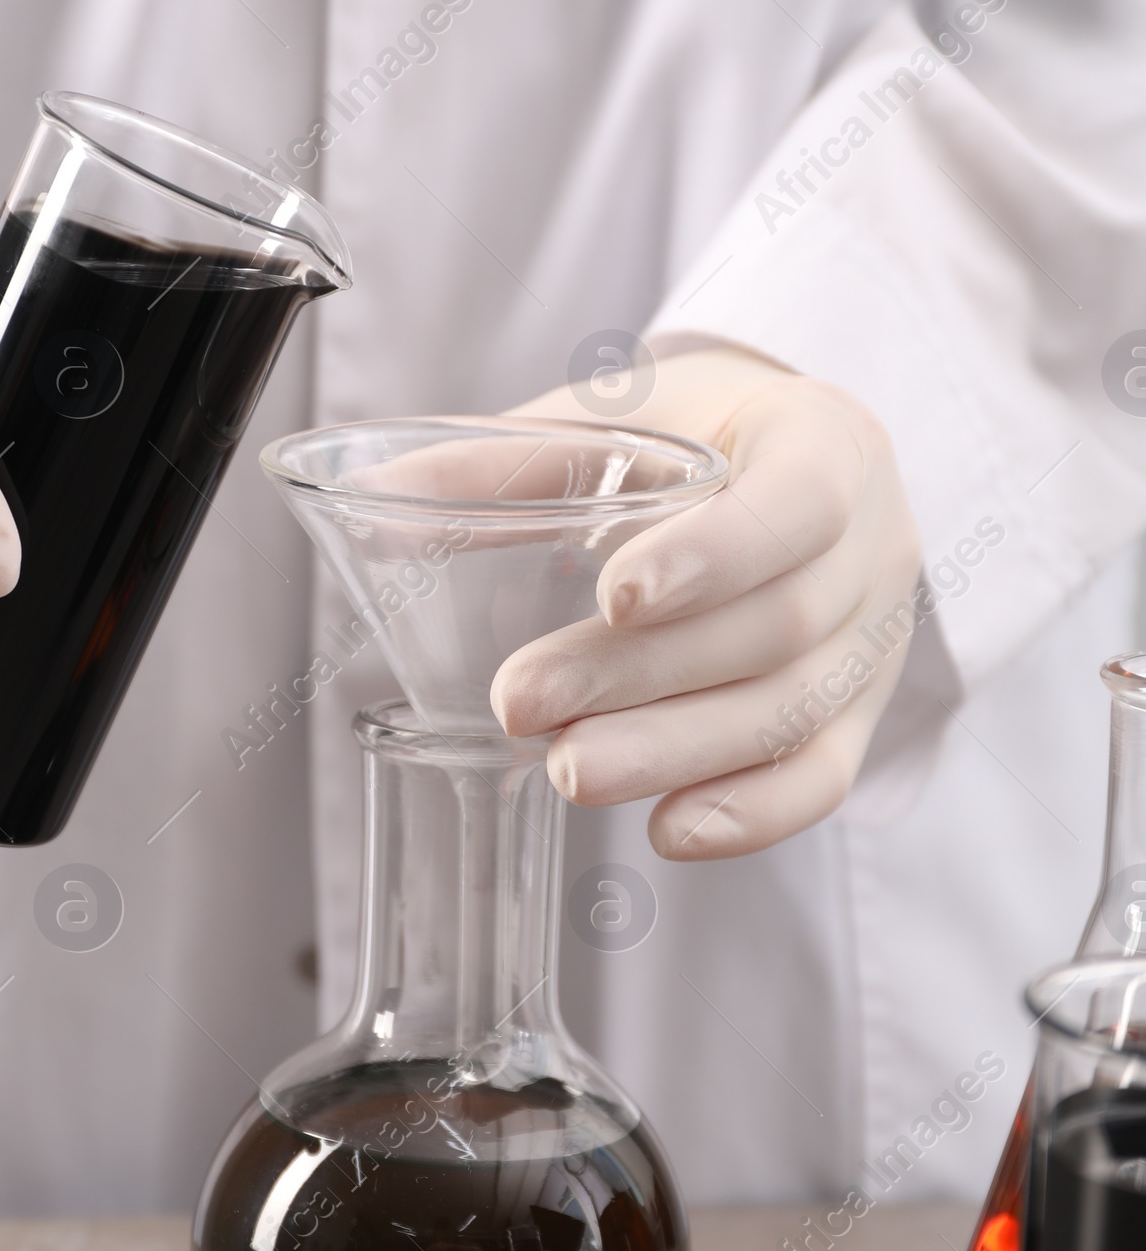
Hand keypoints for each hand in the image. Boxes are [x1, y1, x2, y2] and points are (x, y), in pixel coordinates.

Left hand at [490, 346, 921, 857]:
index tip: (613, 596)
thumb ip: (507, 458)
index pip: (799, 500)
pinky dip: (747, 816)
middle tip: (520, 704)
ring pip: (792, 712)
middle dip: (640, 676)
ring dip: (673, 752)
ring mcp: (876, 639)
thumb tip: (373, 494)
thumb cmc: (691, 439)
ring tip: (565, 773)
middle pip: (776, 624)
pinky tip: (664, 830)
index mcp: (826, 441)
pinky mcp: (861, 715)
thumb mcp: (612, 421)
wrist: (788, 466)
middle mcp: (873, 544)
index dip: (714, 555)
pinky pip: (822, 781)